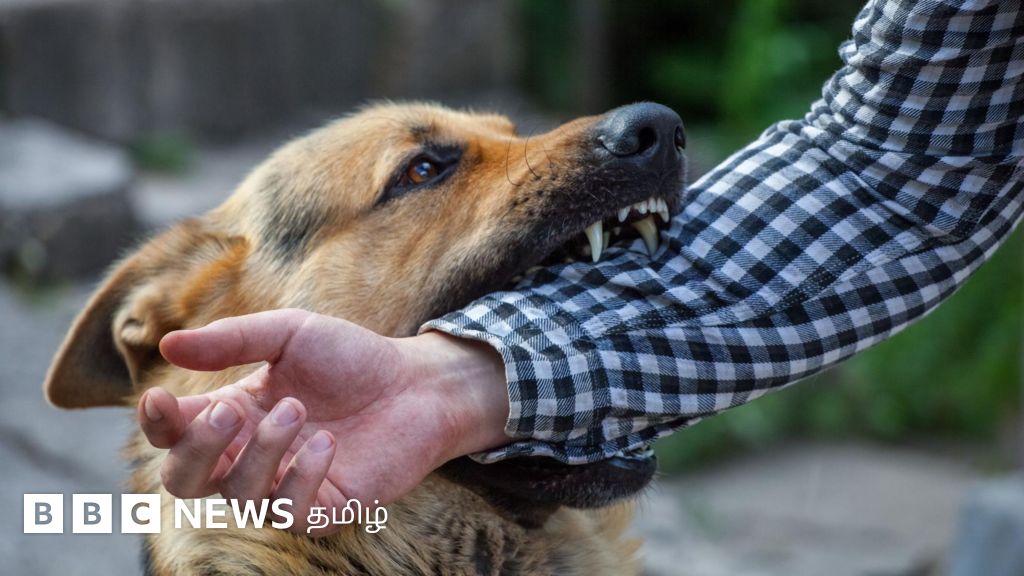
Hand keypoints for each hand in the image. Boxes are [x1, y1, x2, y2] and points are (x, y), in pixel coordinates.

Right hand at [137, 309, 508, 535]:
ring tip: (300, 409)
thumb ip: (232, 339)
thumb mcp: (291, 332)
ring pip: (238, 494)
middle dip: (197, 447)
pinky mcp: (323, 508)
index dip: (156, 423)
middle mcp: (250, 455)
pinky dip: (299, 479)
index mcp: (234, 413)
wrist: (417, 383)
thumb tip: (167, 343)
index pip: (172, 433)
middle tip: (229, 409)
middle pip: (185, 479)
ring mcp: (284, 485)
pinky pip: (288, 514)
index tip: (158, 398)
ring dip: (261, 450)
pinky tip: (327, 443)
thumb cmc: (353, 358)